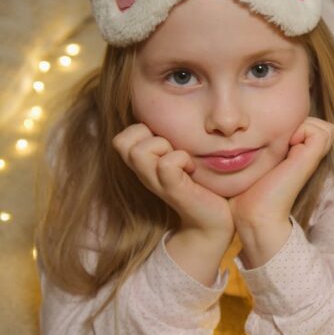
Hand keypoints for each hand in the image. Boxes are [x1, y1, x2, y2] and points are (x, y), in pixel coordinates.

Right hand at [112, 123, 233, 236]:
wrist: (212, 220)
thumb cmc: (199, 184)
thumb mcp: (178, 157)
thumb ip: (168, 140)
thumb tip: (168, 114)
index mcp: (143, 164)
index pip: (121, 137)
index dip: (141, 131)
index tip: (167, 142)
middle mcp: (145, 173)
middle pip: (121, 141)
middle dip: (150, 136)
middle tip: (174, 149)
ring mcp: (157, 182)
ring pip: (139, 151)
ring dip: (165, 147)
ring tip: (184, 160)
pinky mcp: (174, 190)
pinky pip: (166, 164)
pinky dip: (182, 160)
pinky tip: (192, 169)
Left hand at [229, 117, 333, 228]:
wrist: (254, 215)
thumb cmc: (247, 192)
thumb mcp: (257, 164)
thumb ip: (263, 150)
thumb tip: (258, 132)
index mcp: (299, 157)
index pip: (312, 128)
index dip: (296, 126)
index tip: (276, 137)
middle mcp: (309, 157)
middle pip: (320, 126)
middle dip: (300, 123)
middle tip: (282, 138)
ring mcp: (312, 158)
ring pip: (323, 127)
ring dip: (303, 125)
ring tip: (285, 141)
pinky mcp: (310, 160)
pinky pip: (320, 131)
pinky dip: (304, 130)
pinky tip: (287, 145)